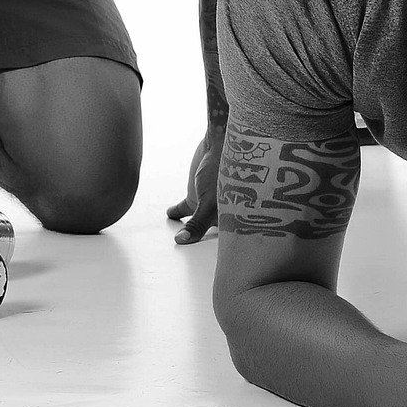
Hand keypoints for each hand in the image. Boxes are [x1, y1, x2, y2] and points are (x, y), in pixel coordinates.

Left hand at [165, 123, 225, 245]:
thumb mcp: (210, 201)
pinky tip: (170, 215)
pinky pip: (186, 210)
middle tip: (188, 255)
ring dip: (189, 230)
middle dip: (202, 244)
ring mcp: (210, 206)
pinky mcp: (198, 197)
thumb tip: (182, 241)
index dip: (222, 254)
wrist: (223, 141)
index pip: (228, 242)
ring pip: (197, 223)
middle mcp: (225, 215)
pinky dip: (176, 213)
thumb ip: (198, 223)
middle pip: (212, 236)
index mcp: (237, 219)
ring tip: (177, 240)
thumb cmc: (225, 170)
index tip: (207, 265)